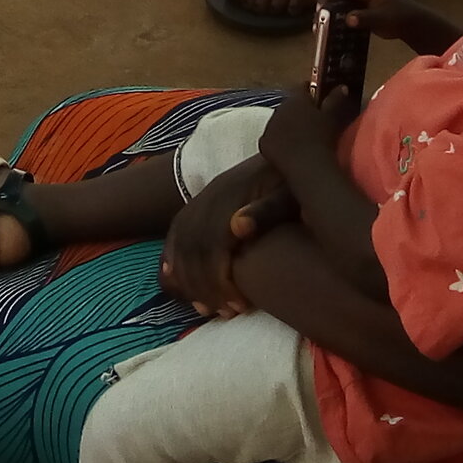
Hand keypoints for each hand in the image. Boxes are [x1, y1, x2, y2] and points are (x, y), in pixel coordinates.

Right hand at [162, 153, 290, 318]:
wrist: (287, 147)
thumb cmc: (290, 180)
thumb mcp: (288, 193)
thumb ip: (265, 210)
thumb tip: (237, 228)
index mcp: (230, 200)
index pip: (212, 248)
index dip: (220, 281)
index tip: (238, 308)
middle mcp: (210, 199)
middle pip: (193, 249)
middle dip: (203, 286)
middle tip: (222, 314)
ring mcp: (203, 198)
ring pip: (181, 241)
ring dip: (186, 277)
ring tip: (204, 306)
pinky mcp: (202, 200)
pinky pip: (177, 230)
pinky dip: (171, 255)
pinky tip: (172, 278)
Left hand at [256, 85, 352, 181]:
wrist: (307, 163)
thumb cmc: (322, 137)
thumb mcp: (331, 117)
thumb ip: (335, 99)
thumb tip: (342, 86)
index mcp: (295, 99)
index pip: (303, 88)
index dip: (312, 92)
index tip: (319, 99)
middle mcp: (279, 108)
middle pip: (289, 106)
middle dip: (298, 111)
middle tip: (311, 122)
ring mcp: (269, 125)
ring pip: (279, 122)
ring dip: (287, 127)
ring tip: (301, 139)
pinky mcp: (264, 143)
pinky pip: (271, 139)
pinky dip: (279, 143)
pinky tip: (289, 151)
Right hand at [317, 0, 458, 55]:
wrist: (413, 22)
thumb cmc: (400, 17)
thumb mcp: (383, 19)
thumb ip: (366, 18)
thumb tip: (349, 19)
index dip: (324, 1)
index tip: (318, 16)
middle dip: (323, 9)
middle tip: (316, 26)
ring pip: (336, 1)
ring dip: (328, 14)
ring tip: (320, 29)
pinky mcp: (358, 3)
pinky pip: (342, 7)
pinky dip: (336, 17)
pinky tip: (332, 30)